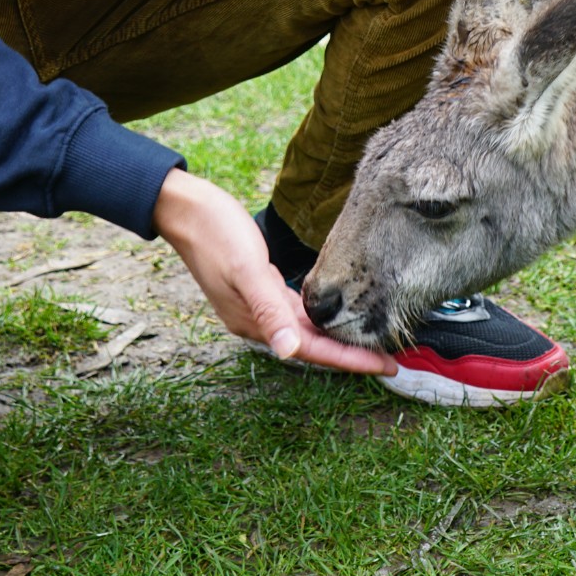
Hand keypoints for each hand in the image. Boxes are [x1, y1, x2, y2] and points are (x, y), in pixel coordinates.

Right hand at [153, 169, 395, 376]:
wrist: (184, 209)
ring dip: (337, 337)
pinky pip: (296, 312)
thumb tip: (288, 350)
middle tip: (391, 358)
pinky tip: (336, 312)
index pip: (312, 350)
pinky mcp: (258, 288)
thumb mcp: (246, 268)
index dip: (350, 360)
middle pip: (313, 346)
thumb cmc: (215, 233)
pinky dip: (319, 317)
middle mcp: (257, 321)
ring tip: (371, 339)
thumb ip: (268, 308)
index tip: (387, 366)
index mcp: (255, 322)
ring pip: (306, 330)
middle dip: (350, 354)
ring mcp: (257, 306)